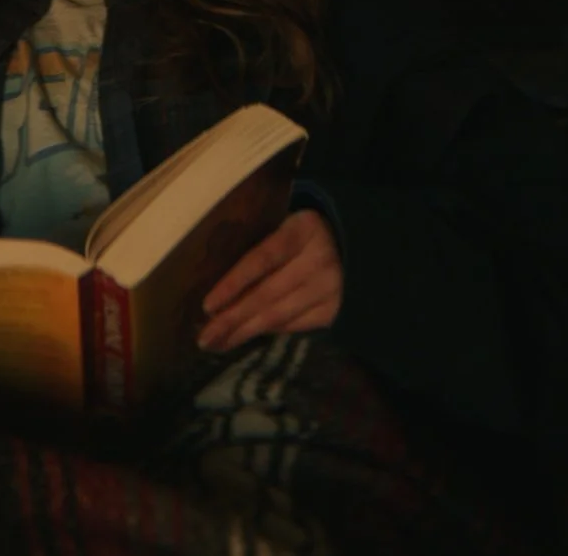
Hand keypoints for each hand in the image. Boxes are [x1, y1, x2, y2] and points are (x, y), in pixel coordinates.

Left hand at [196, 209, 341, 352]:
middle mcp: (318, 260)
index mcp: (301, 231)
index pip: (260, 260)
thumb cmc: (310, 231)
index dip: (232, 284)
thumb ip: (264, 243)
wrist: (362, 239)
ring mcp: (331, 288)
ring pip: (279, 315)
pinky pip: (297, 325)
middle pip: (266, 295)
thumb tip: (221, 281)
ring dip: (245, 332)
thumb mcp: (289, 224)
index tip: (207, 306)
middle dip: (232, 319)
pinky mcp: (337, 309)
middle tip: (204, 338)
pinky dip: (270, 331)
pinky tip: (249, 335)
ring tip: (218, 343)